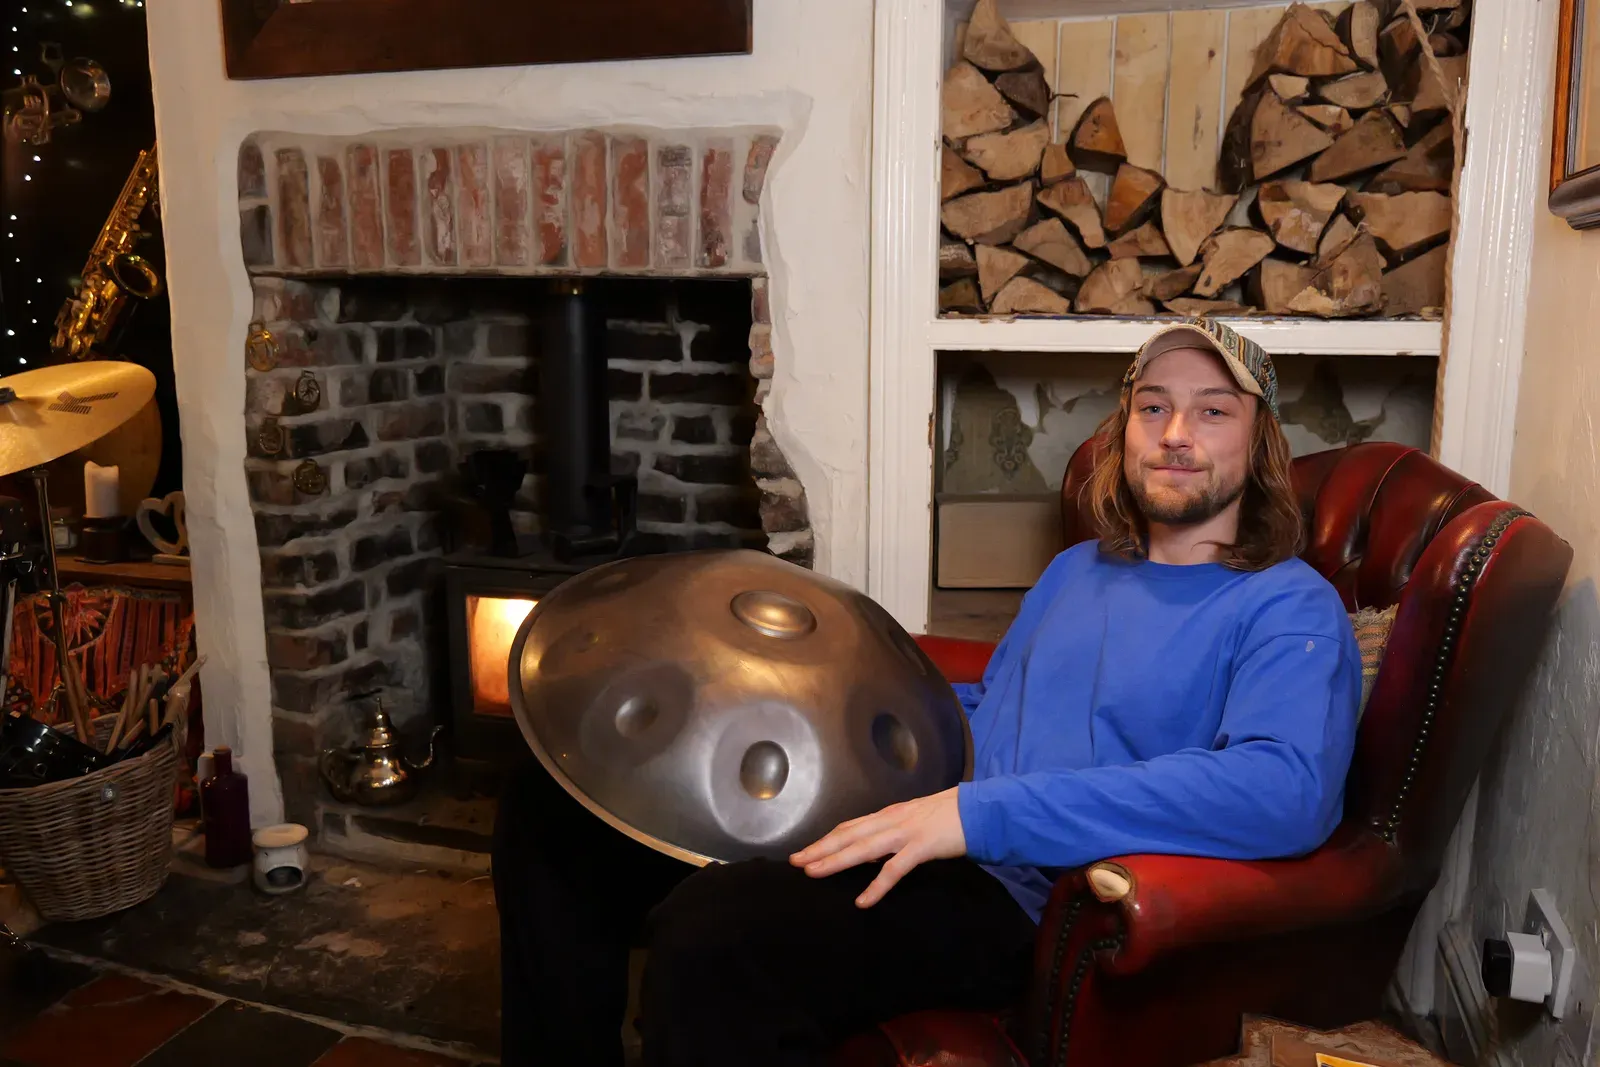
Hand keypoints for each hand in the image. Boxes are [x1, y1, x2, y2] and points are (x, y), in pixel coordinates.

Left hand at [788, 787, 966, 907]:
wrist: (980, 810)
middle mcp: (891, 820)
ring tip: (814, 873)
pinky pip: (894, 869)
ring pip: (863, 848)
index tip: (806, 850)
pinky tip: (863, 901)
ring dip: (836, 861)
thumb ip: (894, 833)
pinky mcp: (921, 847)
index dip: (826, 839)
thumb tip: (874, 850)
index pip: (850, 827)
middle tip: (796, 862)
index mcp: (889, 815)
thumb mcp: (915, 820)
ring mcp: (905, 833)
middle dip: (820, 849)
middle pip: (848, 835)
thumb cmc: (950, 815)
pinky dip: (877, 886)